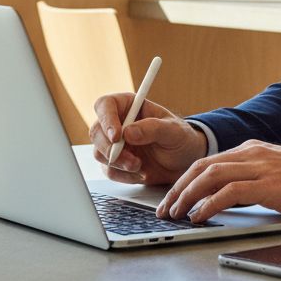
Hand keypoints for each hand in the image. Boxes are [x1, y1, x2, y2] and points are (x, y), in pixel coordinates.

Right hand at [90, 92, 207, 185]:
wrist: (184, 162)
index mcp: (129, 106)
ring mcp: (115, 144)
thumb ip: (152, 128)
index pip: (105, 105)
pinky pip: (108, 170)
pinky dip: (124, 175)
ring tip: (140, 166)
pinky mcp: (116, 162)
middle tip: (132, 160)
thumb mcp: (173, 130)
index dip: (106, 119)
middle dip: (111, 149)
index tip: (117, 136)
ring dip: (118, 164)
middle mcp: (118, 122)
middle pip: (96, 131)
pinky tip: (141, 172)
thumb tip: (128, 132)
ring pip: (99, 152)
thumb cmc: (180, 138)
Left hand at [155, 140, 280, 222]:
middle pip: (203, 166)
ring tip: (175, 213)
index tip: (172, 197)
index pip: (208, 162)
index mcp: (251, 150)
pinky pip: (231, 192)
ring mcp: (259, 167)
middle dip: (179, 188)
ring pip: (211, 176)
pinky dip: (210, 203)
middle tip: (164, 208)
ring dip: (188, 195)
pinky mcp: (268, 184)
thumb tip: (225, 199)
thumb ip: (250, 181)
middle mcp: (251, 154)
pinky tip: (200, 215)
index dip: (186, 180)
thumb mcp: (273, 176)